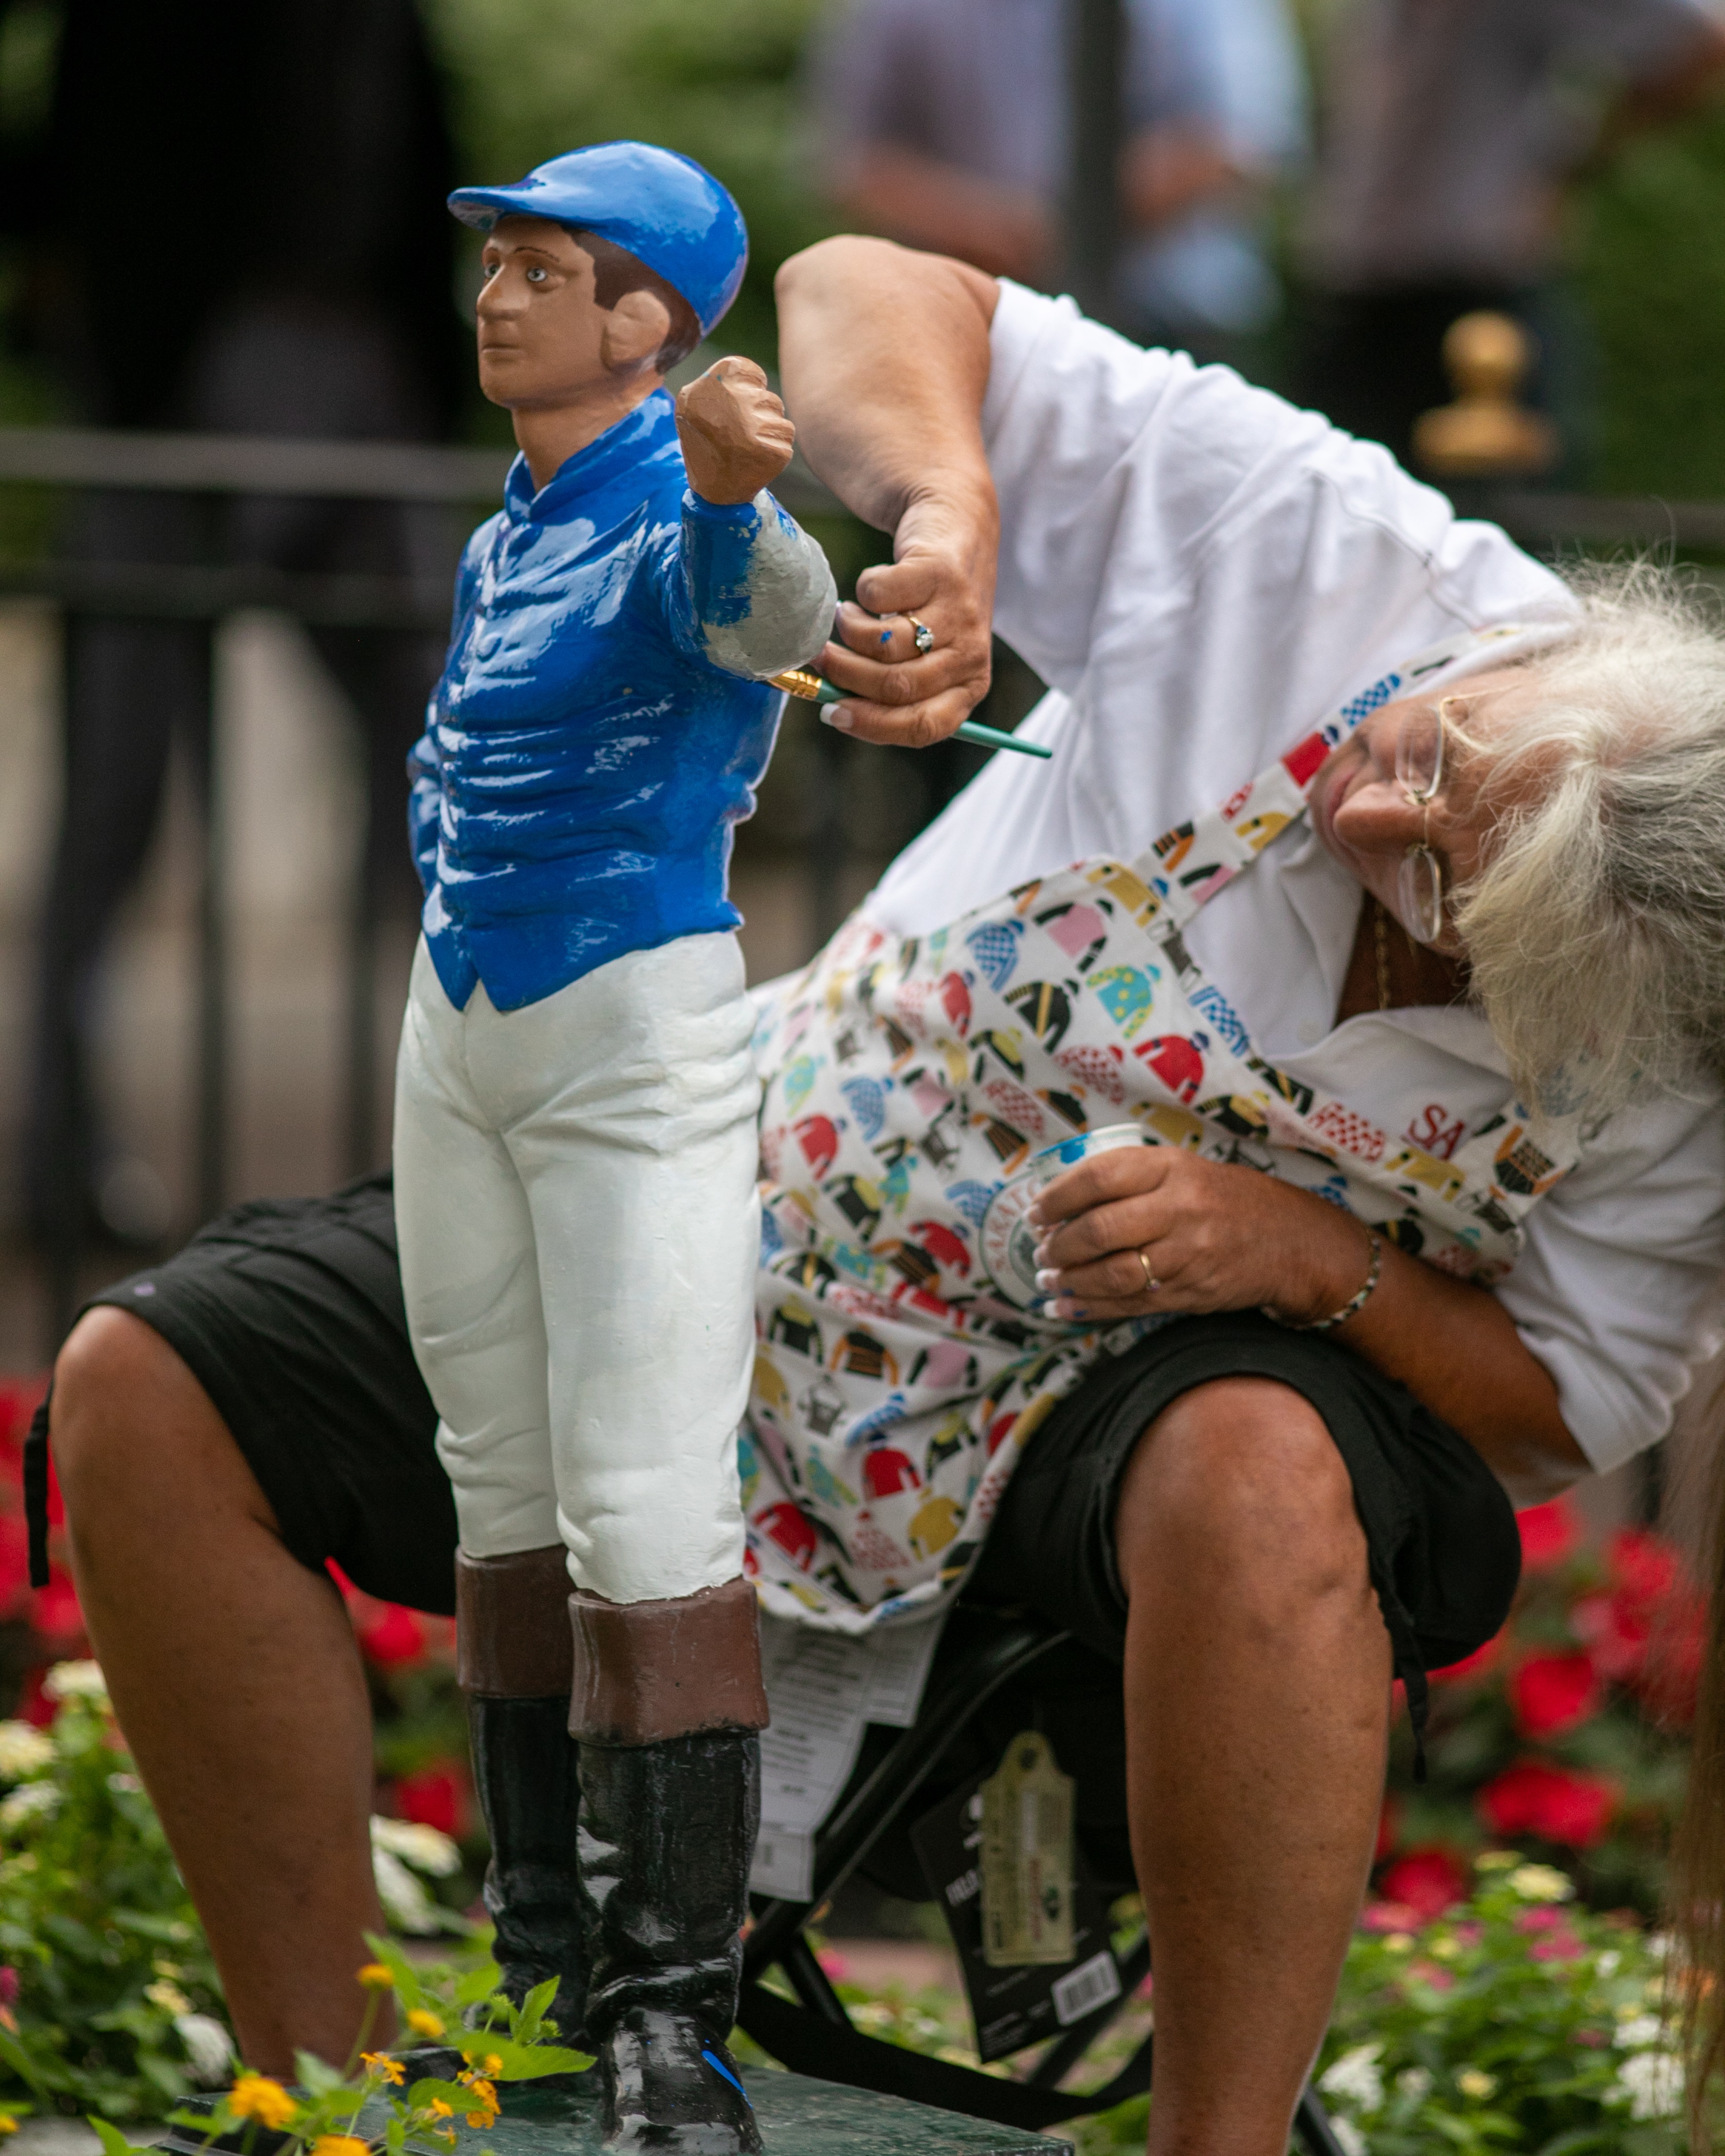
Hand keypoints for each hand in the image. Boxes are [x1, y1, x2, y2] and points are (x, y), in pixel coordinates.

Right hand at [676, 356, 796, 505]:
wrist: (711, 492)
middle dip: (761, 416)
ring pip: (779, 417)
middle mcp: (731, 402)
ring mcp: (753, 426)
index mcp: (712, 385)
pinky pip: (786, 437)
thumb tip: (753, 378)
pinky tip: (758, 459)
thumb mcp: (694, 403)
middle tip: (741, 436)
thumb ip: (720, 382)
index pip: (751, 373)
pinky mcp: (772, 450)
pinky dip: (776, 448)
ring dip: (770, 432)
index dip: (752, 388)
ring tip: (749, 448)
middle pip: (768, 398)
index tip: (741, 405)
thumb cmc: (704, 443)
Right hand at [813, 495, 996, 746]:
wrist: (959, 522)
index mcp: (969, 687)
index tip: (832, 713)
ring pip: (886, 645)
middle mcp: (971, 655)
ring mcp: (960, 613)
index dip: (872, 725)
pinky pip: (880, 596)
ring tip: (845, 618)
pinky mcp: (940, 571)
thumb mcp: (921, 654)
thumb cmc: (930, 603)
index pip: (922, 727)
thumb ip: (887, 686)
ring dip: (850, 632)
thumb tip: (829, 706)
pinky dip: (862, 593)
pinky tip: (869, 589)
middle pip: (897, 687)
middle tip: (819, 658)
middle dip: (846, 676)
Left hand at [1026, 1147, 1375, 1325]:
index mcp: (1171, 1168)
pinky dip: (1092, 1308)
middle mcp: (1180, 1209)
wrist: (1289, 1241)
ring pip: (1112, 1273)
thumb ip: (1128, 1179)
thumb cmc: (1223, 1199)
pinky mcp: (1190, 1292)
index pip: (1100, 1177)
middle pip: (1101, 1230)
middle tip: (1041, 1251)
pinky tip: (1068, 1306)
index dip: (1057, 1197)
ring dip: (1070, 1281)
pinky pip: (1130, 1304)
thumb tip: (1058, 1202)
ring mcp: (1187, 1255)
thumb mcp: (1181, 1169)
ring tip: (1048, 1279)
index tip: (1035, 1211)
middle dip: (1059, 1245)